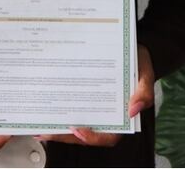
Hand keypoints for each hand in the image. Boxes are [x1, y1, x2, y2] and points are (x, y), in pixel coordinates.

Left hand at [35, 45, 155, 145]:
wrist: (132, 47)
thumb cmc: (139, 62)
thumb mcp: (145, 74)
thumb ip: (144, 92)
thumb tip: (133, 110)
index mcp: (122, 116)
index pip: (108, 136)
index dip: (92, 138)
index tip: (78, 129)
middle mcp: (106, 115)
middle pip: (86, 134)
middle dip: (66, 136)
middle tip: (48, 131)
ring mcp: (94, 107)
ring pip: (76, 124)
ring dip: (58, 128)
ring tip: (39, 125)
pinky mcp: (85, 97)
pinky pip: (72, 107)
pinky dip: (59, 110)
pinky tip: (46, 108)